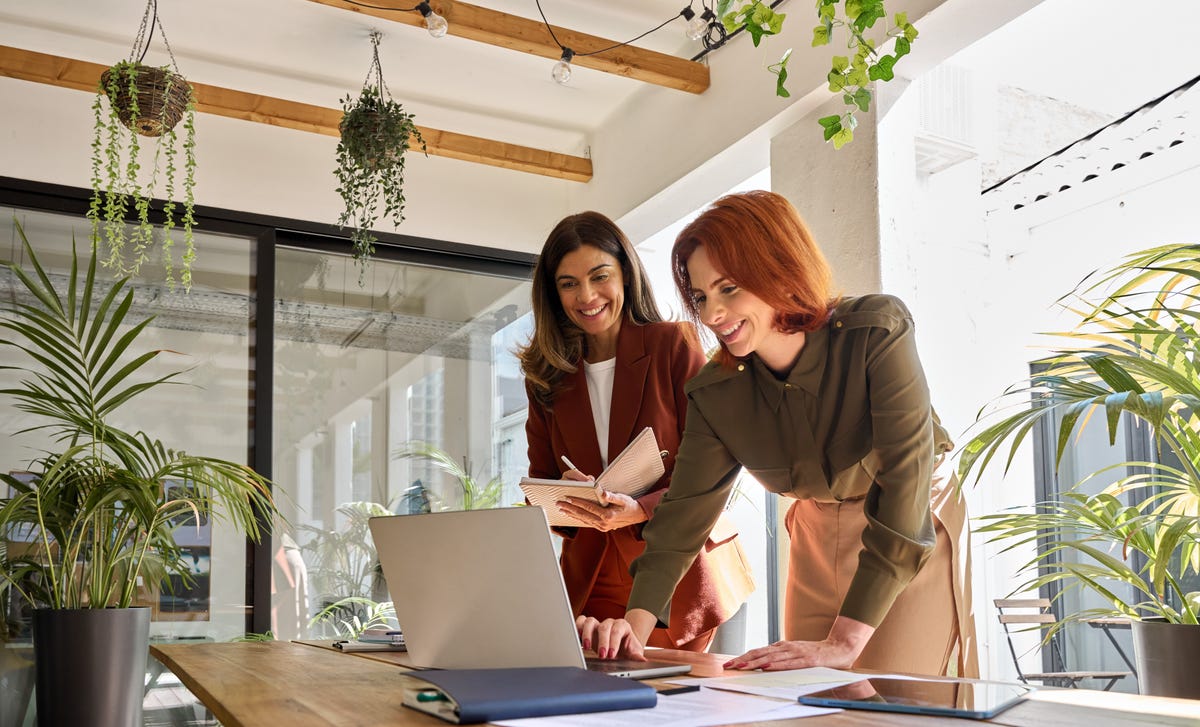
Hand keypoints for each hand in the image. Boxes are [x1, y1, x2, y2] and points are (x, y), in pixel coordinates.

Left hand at [558, 488, 646, 531]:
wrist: (637, 516)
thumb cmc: (630, 505)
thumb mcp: (622, 498)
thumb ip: (611, 496)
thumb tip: (601, 492)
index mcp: (607, 515)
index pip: (588, 507)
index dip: (577, 502)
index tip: (567, 497)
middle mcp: (603, 523)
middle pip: (582, 515)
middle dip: (569, 508)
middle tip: (559, 504)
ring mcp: (602, 527)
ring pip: (583, 520)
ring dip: (571, 514)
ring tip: (562, 509)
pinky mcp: (601, 528)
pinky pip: (587, 523)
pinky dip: (578, 519)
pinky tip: (572, 515)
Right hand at [575, 613, 648, 660]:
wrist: (621, 647)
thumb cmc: (627, 649)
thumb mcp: (634, 653)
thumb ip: (637, 656)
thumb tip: (643, 660)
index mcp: (622, 626)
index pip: (617, 630)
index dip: (613, 642)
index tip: (611, 655)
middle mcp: (609, 623)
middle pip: (604, 627)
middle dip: (602, 642)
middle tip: (602, 656)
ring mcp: (598, 624)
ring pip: (590, 621)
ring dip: (587, 634)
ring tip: (587, 648)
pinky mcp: (588, 628)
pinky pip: (580, 622)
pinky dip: (577, 628)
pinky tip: (577, 639)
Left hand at [723, 616, 873, 670]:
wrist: (839, 648)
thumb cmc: (816, 653)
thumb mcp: (794, 653)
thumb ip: (781, 656)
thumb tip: (763, 662)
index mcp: (782, 646)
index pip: (758, 651)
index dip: (743, 657)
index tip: (730, 663)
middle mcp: (787, 647)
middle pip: (760, 653)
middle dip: (743, 660)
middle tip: (729, 666)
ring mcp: (796, 652)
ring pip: (771, 658)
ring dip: (755, 663)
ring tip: (742, 667)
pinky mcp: (807, 660)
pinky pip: (789, 663)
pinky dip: (776, 665)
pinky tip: (767, 667)